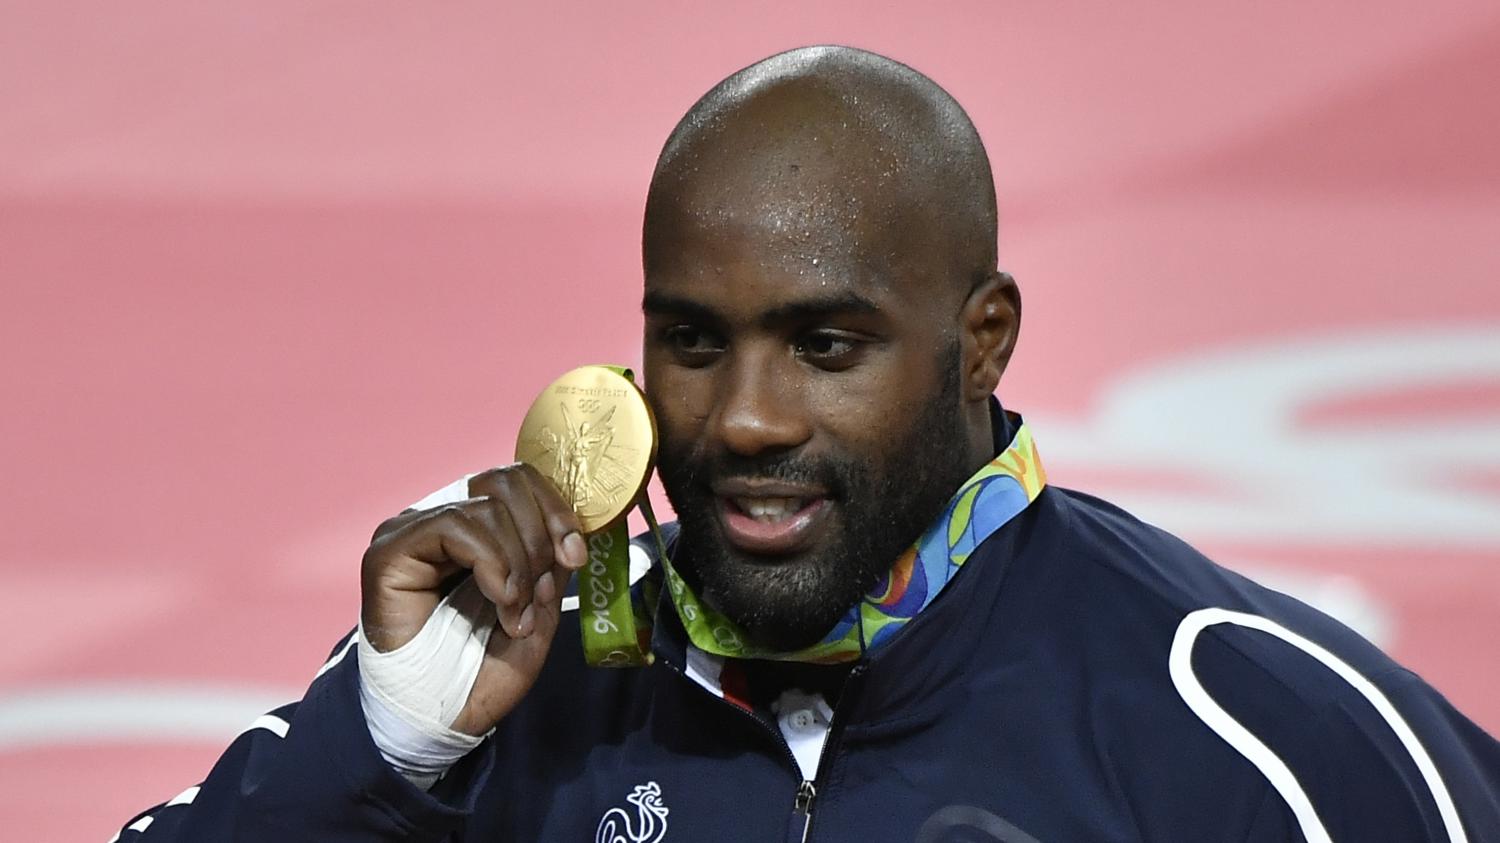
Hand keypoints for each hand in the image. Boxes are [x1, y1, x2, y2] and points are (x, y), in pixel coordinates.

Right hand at [359, 464, 587, 735]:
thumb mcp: (536, 609)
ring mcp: (414, 532)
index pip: (519, 481)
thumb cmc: (485, 670)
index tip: (575, 556)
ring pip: (486, 506)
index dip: (556, 509)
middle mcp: (442, 521)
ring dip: (517, 564)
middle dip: (541, 535)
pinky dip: (492, 563)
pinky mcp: (392, 551)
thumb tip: (571, 529)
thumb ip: (549, 564)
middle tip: (542, 589)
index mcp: (478, 530)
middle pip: (505, 480)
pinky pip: (454, 525)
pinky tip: (500, 602)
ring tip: (515, 614)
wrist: (445, 719)